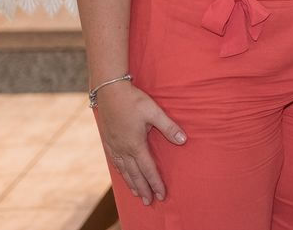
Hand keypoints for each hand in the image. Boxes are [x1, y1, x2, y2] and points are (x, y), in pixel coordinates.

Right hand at [94, 81, 185, 205]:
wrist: (109, 91)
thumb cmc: (133, 100)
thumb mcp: (154, 111)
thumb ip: (168, 127)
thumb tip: (183, 141)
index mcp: (135, 144)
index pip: (148, 169)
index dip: (156, 183)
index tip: (161, 194)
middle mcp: (123, 149)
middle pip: (135, 174)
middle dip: (144, 189)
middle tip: (150, 202)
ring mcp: (114, 146)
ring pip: (124, 170)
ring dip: (132, 183)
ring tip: (138, 194)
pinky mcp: (108, 141)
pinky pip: (115, 162)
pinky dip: (121, 172)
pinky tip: (123, 175)